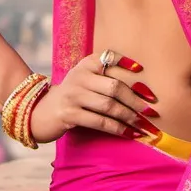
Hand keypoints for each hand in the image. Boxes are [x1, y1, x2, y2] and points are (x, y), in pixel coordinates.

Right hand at [28, 52, 160, 144]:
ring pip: (109, 106)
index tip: (141, 71)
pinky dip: (118, 128)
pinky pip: (100, 122)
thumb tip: (140, 91)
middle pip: (114, 86)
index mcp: (86, 64)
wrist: (39, 111)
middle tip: (151, 110)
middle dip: (135, 100)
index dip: (126, 63)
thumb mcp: (85, 79)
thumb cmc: (72, 95)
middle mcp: (80, 76)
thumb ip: (106, 77)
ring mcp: (74, 95)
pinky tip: (129, 133)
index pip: (109, 57)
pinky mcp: (70, 114)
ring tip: (144, 125)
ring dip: (130, 117)